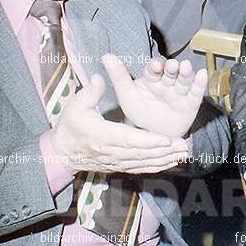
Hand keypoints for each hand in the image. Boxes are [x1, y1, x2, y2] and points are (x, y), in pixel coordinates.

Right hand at [50, 74, 189, 173]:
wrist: (61, 153)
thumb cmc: (70, 127)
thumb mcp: (75, 106)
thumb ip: (90, 92)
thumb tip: (100, 77)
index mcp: (102, 136)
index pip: (129, 140)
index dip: (149, 141)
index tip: (166, 139)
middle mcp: (111, 152)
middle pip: (141, 153)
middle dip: (164, 151)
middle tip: (185, 145)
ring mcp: (116, 162)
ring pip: (144, 162)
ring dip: (165, 159)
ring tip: (184, 153)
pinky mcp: (119, 167)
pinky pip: (141, 168)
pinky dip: (157, 167)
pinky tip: (172, 163)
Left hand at [102, 54, 207, 137]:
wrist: (156, 137)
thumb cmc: (141, 113)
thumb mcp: (127, 95)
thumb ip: (118, 76)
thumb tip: (105, 55)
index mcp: (151, 80)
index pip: (154, 70)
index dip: (155, 66)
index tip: (155, 64)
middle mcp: (167, 83)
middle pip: (171, 73)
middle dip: (172, 68)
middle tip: (172, 65)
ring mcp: (180, 92)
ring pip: (184, 80)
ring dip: (186, 73)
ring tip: (186, 67)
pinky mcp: (191, 103)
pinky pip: (196, 92)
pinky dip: (200, 83)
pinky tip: (202, 74)